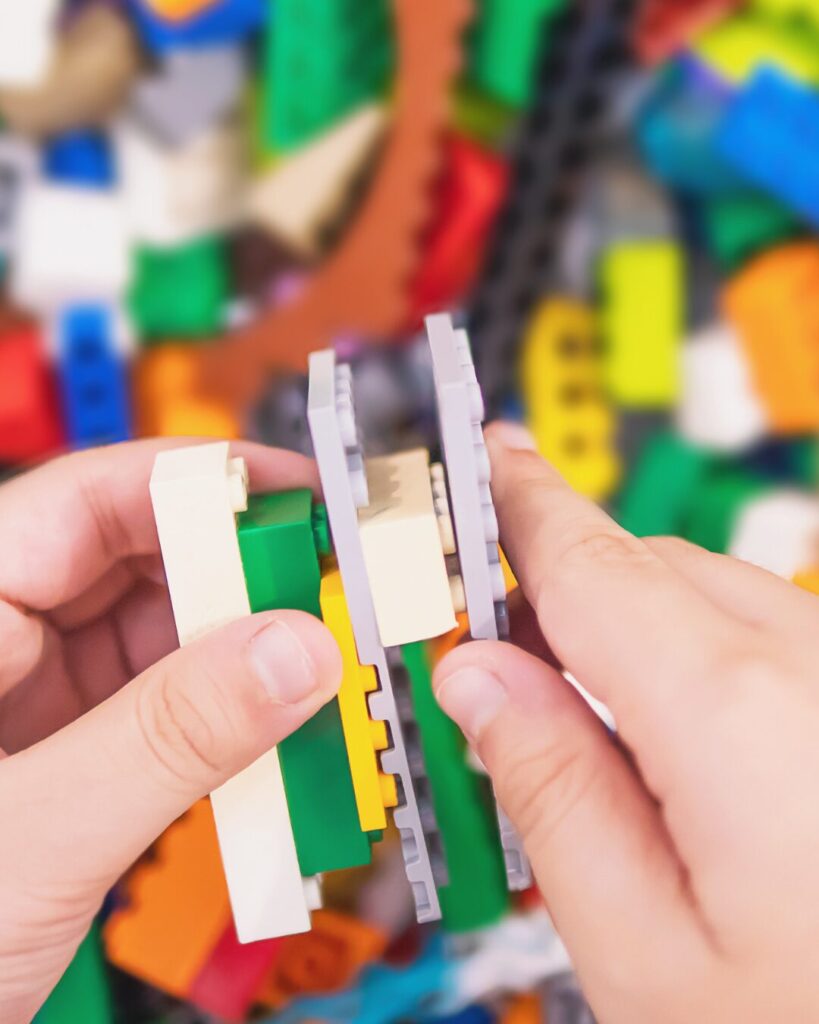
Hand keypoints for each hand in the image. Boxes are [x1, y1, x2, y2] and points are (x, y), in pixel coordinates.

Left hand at [0, 440, 341, 1023]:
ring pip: (157, 634)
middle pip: (135, 560)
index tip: (306, 501)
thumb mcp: (33, 841)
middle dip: (242, 578)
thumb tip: (295, 653)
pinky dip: (220, 717)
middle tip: (333, 597)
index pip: (88, 498)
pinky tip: (271, 734)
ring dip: (242, 655)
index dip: (203, 486)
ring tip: (318, 671)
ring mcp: (26, 692)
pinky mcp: (62, 749)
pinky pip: (158, 704)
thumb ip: (168, 739)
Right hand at [434, 423, 818, 1022]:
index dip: (521, 508)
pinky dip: (700, 656)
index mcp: (736, 718)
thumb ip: (550, 795)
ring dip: (633, 628)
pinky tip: (677, 740)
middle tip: (491, 650)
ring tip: (583, 720)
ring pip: (712, 599)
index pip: (589, 567)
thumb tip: (479, 682)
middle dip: (560, 592)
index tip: (486, 463)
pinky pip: (770, 638)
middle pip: (647, 574)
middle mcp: (812, 670)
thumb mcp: (643, 955)